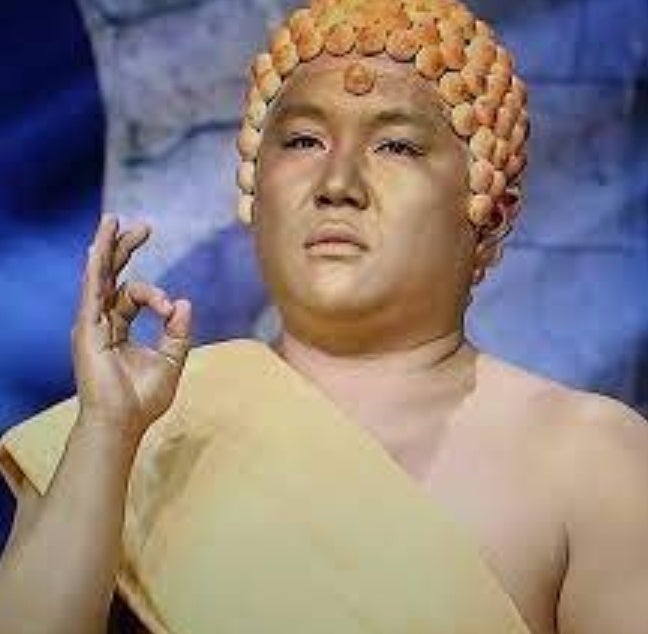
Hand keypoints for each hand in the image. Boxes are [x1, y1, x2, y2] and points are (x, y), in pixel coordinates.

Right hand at [72, 215, 191, 443]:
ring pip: (98, 278)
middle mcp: (102, 321)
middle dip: (125, 248)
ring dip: (106, 248)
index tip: (171, 309)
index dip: (157, 296)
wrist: (124, 423)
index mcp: (118, 327)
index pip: (133, 294)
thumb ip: (178, 331)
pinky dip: (94, 271)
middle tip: (144, 225)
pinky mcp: (86, 331)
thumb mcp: (171, 360)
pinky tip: (97, 249)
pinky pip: (91, 294)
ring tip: (113, 220)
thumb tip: (184, 301)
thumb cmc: (144, 398)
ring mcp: (91, 325)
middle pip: (112, 276)